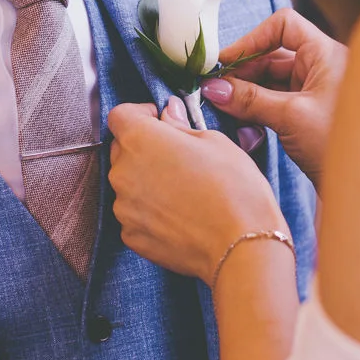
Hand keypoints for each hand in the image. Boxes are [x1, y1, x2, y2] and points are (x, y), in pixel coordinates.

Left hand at [109, 98, 287, 283]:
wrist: (239, 246)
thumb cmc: (234, 191)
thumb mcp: (215, 142)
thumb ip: (181, 125)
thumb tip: (169, 116)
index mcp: (141, 139)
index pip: (120, 115)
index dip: (140, 113)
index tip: (160, 120)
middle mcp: (123, 172)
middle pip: (122, 149)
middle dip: (144, 147)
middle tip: (178, 155)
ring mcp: (124, 207)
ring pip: (128, 183)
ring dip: (147, 180)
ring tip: (183, 189)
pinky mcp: (131, 235)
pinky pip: (134, 213)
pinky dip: (150, 210)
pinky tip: (179, 213)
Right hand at [200, 8, 347, 189]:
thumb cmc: (340, 144)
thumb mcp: (291, 117)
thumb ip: (250, 100)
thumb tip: (212, 88)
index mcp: (326, 54)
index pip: (284, 26)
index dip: (252, 40)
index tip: (225, 62)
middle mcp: (322, 67)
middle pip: (272, 55)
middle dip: (243, 72)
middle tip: (215, 90)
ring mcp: (316, 91)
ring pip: (272, 81)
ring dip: (247, 93)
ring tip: (225, 108)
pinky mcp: (309, 114)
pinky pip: (277, 101)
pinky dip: (258, 108)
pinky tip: (242, 123)